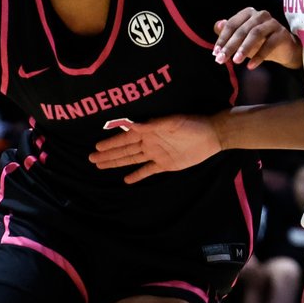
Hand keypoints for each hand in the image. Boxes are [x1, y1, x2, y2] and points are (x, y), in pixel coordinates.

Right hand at [90, 114, 220, 182]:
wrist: (212, 136)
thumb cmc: (192, 124)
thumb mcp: (172, 122)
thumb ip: (152, 124)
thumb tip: (131, 123)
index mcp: (148, 131)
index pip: (125, 137)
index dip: (111, 142)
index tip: (96, 146)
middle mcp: (149, 143)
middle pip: (124, 150)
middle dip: (108, 154)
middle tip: (91, 158)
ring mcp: (156, 154)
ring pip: (131, 159)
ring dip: (116, 162)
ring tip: (101, 166)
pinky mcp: (165, 164)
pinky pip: (148, 170)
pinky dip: (137, 175)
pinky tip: (126, 180)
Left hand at [213, 8, 301, 70]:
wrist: (284, 50)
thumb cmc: (260, 42)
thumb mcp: (241, 39)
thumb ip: (228, 32)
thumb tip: (217, 25)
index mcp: (248, 13)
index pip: (232, 24)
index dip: (222, 39)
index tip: (215, 53)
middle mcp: (260, 15)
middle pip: (242, 30)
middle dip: (230, 46)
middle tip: (221, 60)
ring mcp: (272, 23)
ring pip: (255, 33)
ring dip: (244, 48)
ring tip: (236, 61)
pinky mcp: (282, 33)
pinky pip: (269, 44)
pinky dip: (259, 56)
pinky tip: (251, 66)